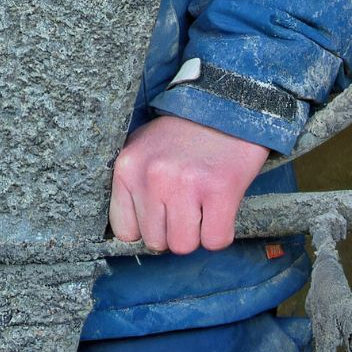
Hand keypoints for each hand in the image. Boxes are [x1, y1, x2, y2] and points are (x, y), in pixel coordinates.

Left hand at [107, 115, 272, 254]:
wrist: (227, 105)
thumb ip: (133, 185)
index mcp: (127, 167)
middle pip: (156, 242)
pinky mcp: (220, 190)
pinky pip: (215, 240)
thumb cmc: (184, 133)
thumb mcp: (144, 149)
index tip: (161, 214)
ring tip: (203, 206)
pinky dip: (220, 232)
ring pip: (184, 246)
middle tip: (187, 206)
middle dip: (173, 231)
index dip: (146, 228)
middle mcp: (153, 177)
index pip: (125, 231)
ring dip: (196, 234)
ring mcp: (186, 184)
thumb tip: (133, 233)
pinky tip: (220, 208)